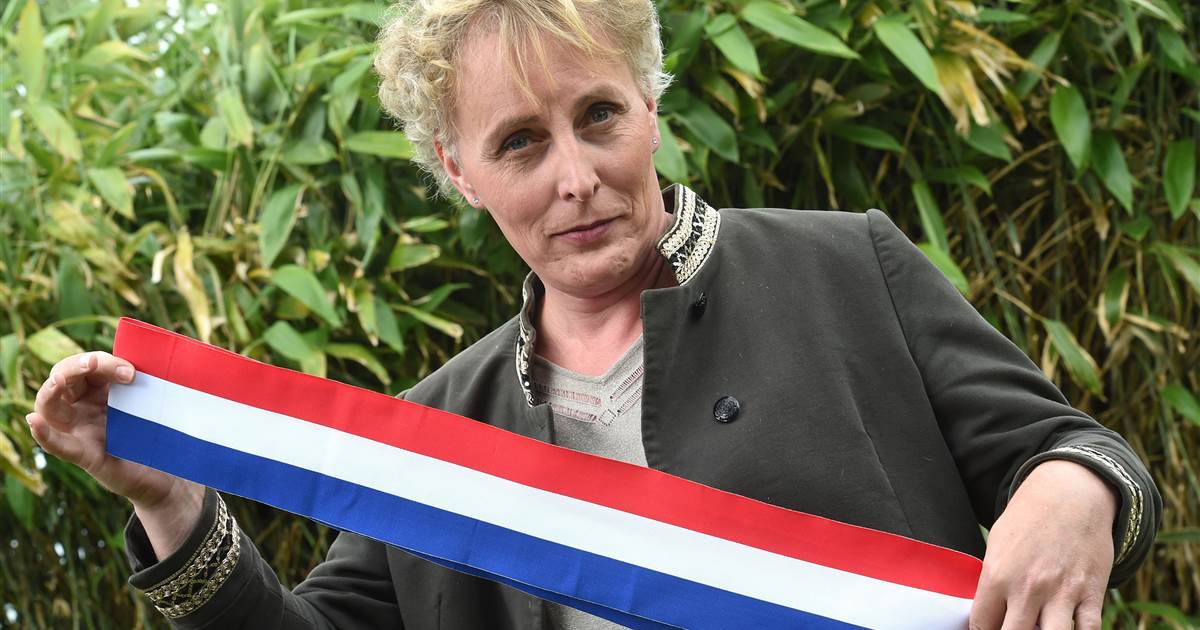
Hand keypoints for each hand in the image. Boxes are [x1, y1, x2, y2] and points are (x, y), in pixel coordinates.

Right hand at [27, 351, 205, 557]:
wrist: (170, 477)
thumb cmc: (162, 435)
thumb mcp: (157, 404)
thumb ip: (156, 382)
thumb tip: (180, 353)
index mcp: (100, 391)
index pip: (88, 366)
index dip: (104, 361)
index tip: (132, 369)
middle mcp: (84, 408)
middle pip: (64, 378)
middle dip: (78, 365)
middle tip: (97, 364)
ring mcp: (81, 431)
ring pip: (50, 408)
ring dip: (51, 391)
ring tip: (59, 381)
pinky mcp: (86, 456)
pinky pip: (59, 446)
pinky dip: (45, 434)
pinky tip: (34, 422)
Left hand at [969, 459, 1116, 629]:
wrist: (1071, 493)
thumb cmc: (1029, 518)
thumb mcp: (997, 544)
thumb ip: (992, 582)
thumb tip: (989, 613)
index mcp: (998, 576)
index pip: (982, 625)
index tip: (989, 628)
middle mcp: (1028, 589)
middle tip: (1014, 626)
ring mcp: (1062, 593)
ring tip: (1039, 628)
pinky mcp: (1091, 594)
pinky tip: (1069, 629)